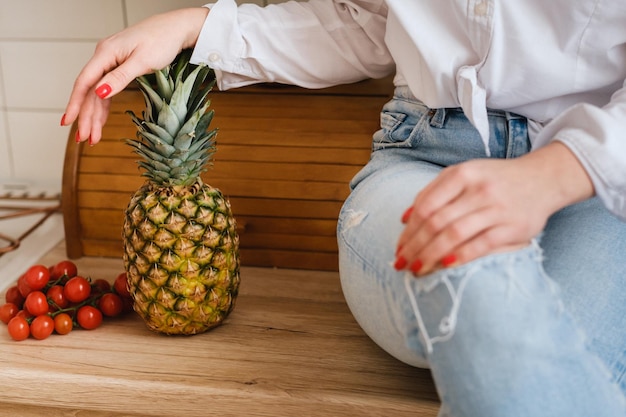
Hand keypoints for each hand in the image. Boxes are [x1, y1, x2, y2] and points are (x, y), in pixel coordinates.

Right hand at [61, 7, 209, 144]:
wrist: (176, 29)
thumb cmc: (162, 40)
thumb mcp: (143, 61)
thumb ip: (120, 77)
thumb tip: (100, 92)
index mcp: (105, 53)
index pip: (84, 82)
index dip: (75, 104)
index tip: (68, 122)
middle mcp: (104, 56)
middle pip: (90, 91)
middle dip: (86, 116)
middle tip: (85, 139)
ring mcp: (111, 61)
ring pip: (97, 92)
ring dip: (94, 115)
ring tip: (92, 137)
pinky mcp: (119, 65)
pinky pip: (107, 88)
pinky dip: (104, 105)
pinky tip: (100, 120)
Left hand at [394, 142, 594, 274]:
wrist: (543, 179)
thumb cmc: (495, 180)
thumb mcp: (464, 175)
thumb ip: (433, 192)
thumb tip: (404, 219)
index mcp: (462, 174)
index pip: (426, 205)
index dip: (409, 230)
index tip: (398, 247)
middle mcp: (479, 189)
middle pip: (436, 222)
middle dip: (414, 246)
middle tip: (401, 264)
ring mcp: (497, 208)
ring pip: (454, 234)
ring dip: (431, 255)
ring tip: (417, 269)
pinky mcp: (514, 227)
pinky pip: (481, 245)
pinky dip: (460, 256)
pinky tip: (444, 267)